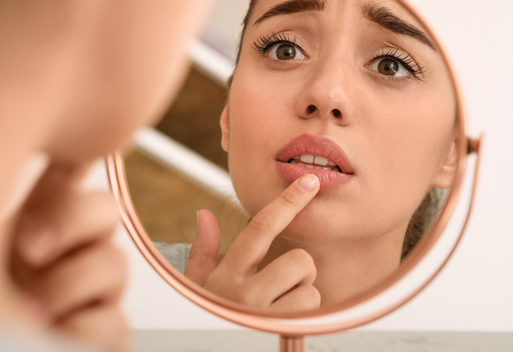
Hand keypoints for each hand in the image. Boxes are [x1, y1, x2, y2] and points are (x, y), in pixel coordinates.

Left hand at [9, 160, 128, 351]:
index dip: (83, 148)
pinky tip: (49, 333)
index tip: (80, 134)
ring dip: (66, 285)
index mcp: (35, 220)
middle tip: (27, 247)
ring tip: (22, 309)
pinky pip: (116, 324)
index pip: (71, 173)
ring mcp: (92, 293)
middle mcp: (68, 251)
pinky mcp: (103, 334)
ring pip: (115, 263)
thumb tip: (17, 168)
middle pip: (105, 208)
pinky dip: (82, 331)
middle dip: (69, 220)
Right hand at [184, 174, 320, 311]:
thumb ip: (203, 251)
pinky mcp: (280, 332)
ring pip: (309, 287)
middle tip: (281, 287)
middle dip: (299, 272)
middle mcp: (243, 294)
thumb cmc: (212, 319)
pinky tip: (284, 322)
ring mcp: (262, 315)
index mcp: (226, 275)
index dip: (288, 202)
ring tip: (279, 308)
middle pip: (299, 260)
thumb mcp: (200, 286)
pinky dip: (305, 315)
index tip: (309, 182)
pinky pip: (312, 309)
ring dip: (302, 295)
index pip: (260, 228)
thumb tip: (203, 214)